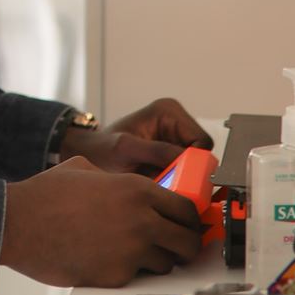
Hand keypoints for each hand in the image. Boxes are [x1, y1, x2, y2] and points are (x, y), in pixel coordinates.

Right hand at [0, 157, 201, 288]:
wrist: (19, 223)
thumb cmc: (45, 196)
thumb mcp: (85, 169)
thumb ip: (117, 179)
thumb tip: (130, 190)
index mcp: (137, 190)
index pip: (187, 210)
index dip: (188, 220)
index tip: (186, 226)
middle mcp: (141, 220)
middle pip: (188, 242)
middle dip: (183, 245)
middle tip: (174, 247)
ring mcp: (131, 251)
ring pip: (166, 264)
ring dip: (156, 262)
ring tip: (134, 254)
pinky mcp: (116, 276)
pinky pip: (136, 278)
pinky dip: (128, 273)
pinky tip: (109, 261)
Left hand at [61, 98, 212, 175]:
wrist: (92, 155)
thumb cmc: (103, 147)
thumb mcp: (125, 148)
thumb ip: (155, 151)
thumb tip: (185, 160)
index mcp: (168, 111)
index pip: (201, 141)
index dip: (195, 162)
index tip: (181, 177)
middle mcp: (176, 121)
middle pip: (202, 155)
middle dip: (188, 171)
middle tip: (168, 183)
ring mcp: (175, 137)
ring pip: (196, 166)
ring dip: (181, 177)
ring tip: (158, 181)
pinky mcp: (173, 153)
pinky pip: (186, 171)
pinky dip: (176, 180)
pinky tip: (158, 181)